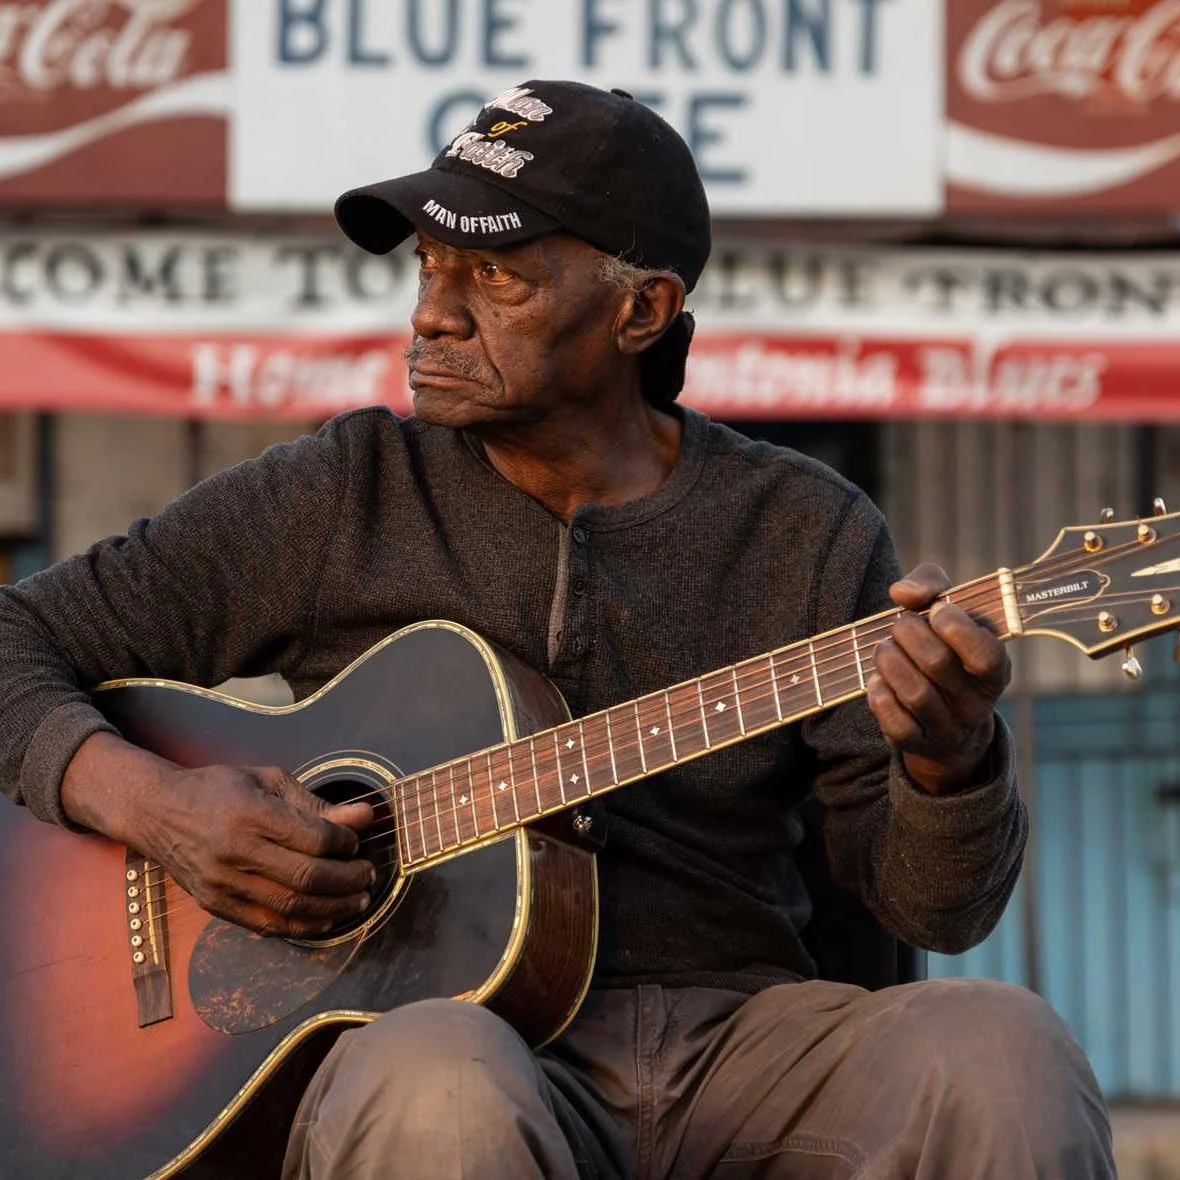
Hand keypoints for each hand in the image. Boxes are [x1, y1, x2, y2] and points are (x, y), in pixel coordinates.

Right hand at [139, 763, 375, 936]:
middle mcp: (234, 852)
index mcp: (249, 814)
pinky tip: (326, 918)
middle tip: (368, 874)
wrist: (156, 812)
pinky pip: (267, 925)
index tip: (357, 840)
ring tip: (358, 899)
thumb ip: (315, 803)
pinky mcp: (215, 905)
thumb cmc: (217, 790)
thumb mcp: (267, 781)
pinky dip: (303, 926)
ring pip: (290, 908)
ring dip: (334, 908)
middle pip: (306, 877)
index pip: (313, 838)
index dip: (345, 843)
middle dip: (348, 879)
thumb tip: (364, 816)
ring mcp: (222, 884)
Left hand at [867, 563, 1010, 794]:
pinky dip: (880, 695)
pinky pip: (896, 723)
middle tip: (900, 625)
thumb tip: (902, 593)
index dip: (957, 628)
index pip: (986, 654)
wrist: (944, 719)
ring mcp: (948, 729)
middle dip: (909, 635)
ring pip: (915, 694)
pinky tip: (879, 679)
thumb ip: (930, 584)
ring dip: (889, 661)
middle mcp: (976, 705)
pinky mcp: (917, 744)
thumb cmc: (944, 648)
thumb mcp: (948, 611)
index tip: (937, 610)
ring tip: (884, 648)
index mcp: (995, 672)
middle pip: (938, 665)